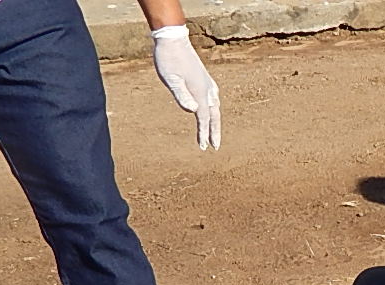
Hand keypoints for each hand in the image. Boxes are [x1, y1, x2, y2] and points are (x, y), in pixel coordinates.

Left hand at [152, 26, 220, 149]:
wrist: (172, 38)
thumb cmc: (168, 59)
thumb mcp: (170, 79)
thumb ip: (182, 95)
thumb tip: (194, 112)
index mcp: (199, 91)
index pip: (204, 118)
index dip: (204, 134)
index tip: (205, 147)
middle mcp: (207, 88)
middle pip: (214, 115)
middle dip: (214, 132)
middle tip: (215, 146)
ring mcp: (207, 82)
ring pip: (215, 107)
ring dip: (215, 121)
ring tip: (214, 132)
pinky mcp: (204, 77)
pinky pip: (213, 98)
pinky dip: (214, 108)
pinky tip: (212, 108)